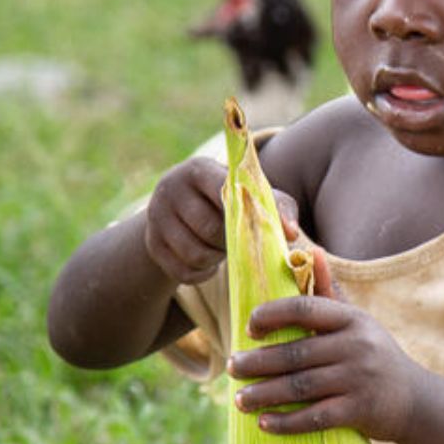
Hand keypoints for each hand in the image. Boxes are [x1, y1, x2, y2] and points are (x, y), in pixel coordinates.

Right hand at [142, 157, 298, 284]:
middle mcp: (171, 188)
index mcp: (198, 169)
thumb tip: (292, 232)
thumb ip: (276, 206)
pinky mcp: (152, 244)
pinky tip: (207, 262)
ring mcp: (156, 217)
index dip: (240, 213)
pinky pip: (182, 272)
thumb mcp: (250, 194)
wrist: (181, 208)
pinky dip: (201, 274)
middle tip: (235, 240)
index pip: (222, 191)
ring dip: (215, 259)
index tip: (250, 225)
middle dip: (229, 241)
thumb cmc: (227, 199)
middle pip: (209, 228)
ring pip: (194, 253)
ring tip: (222, 250)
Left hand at [228, 281, 421, 443]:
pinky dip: (287, 422)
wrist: (415, 401)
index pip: (304, 309)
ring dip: (264, 394)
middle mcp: (356, 346)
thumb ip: (331, 291)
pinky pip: (315, 417)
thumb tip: (312, 250)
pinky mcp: (359, 411)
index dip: (271, 315)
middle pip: (295, 353)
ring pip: (300, 387)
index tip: (249, 327)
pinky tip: (264, 422)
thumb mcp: (358, 322)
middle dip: (257, 362)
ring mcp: (358, 380)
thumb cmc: (375, 356)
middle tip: (231, 366)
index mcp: (351, 320)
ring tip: (239, 400)